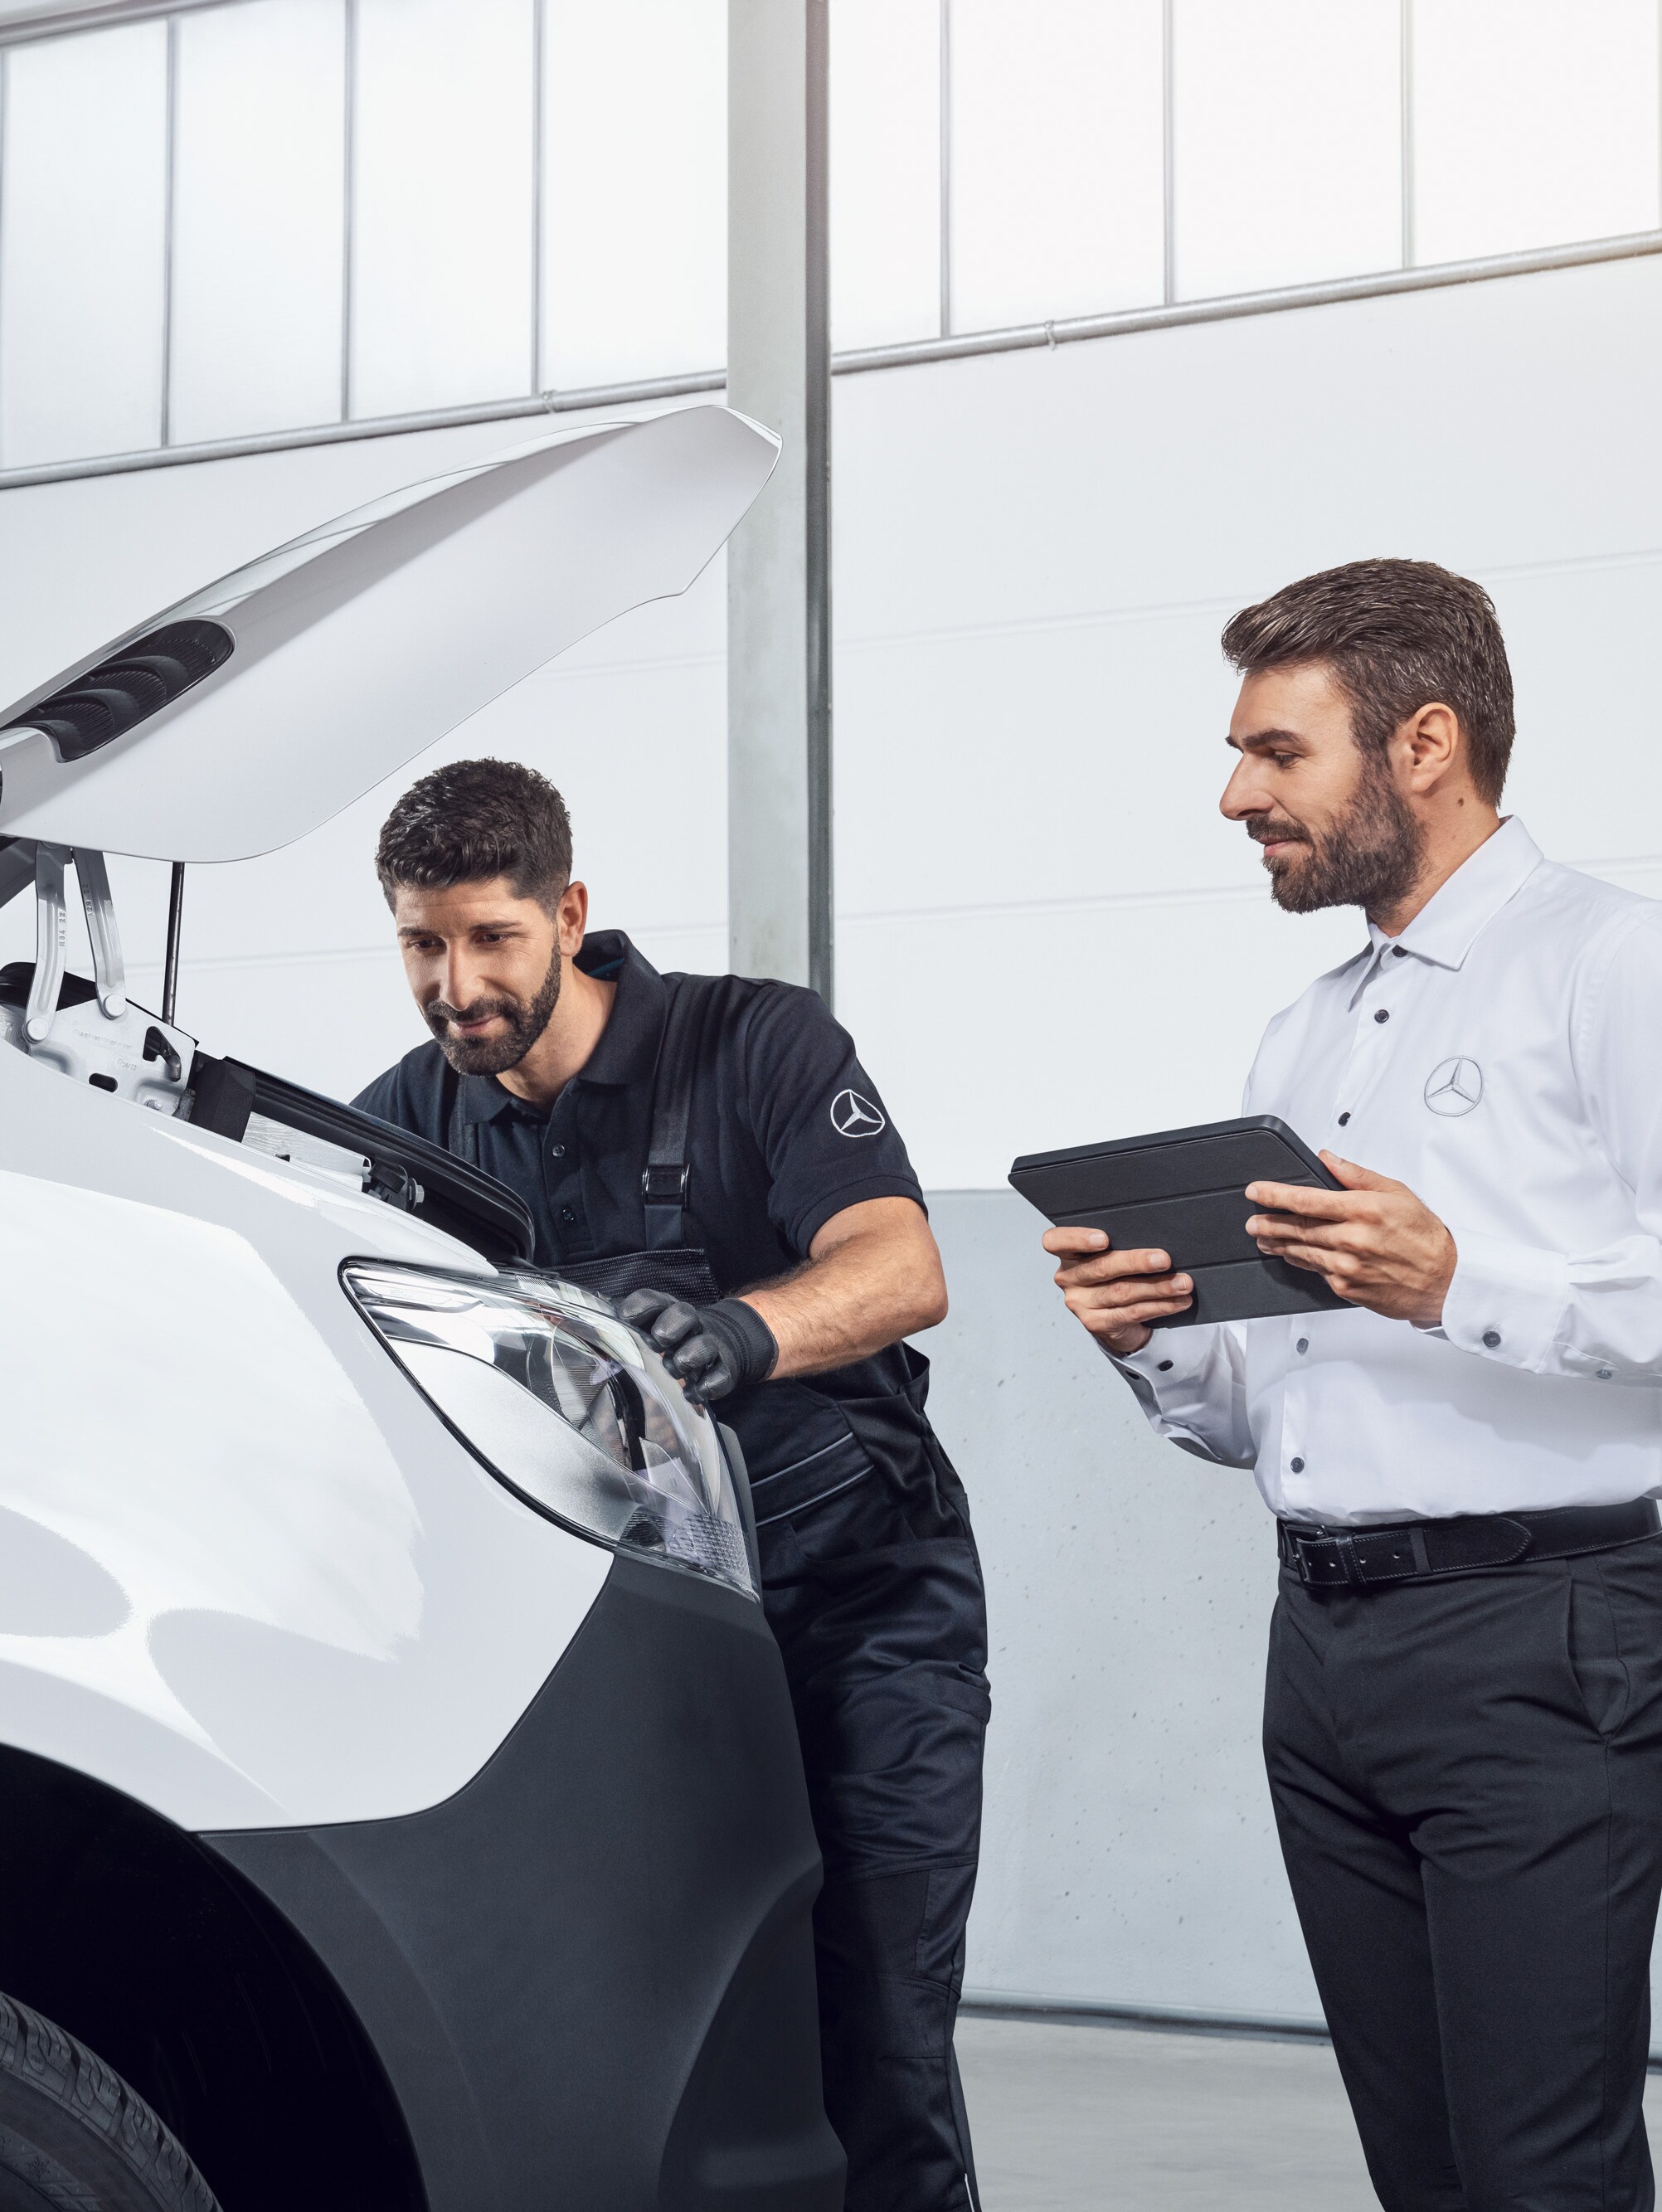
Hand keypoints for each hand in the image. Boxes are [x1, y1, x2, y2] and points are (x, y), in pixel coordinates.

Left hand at [617, 1290, 778, 1403]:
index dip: (641, 1306)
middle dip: (671, 1326)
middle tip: (659, 1339)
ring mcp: (710, 1346)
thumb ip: (628, 1325)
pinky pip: (721, 1376)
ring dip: (690, 1356)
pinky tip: (693, 1393)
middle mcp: (691, 1325)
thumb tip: (597, 1313)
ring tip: (677, 1366)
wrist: (723, 1343)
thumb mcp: (653, 1326)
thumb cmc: (676, 1337)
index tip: (626, 1317)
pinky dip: (708, 1385)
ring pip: (705, 1345)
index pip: (654, 1300)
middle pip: (684, 1314)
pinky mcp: (725, 1369)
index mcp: (668, 1312)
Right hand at [1042, 1226, 1193, 1354]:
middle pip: (1100, 1268)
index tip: (1104, 1239)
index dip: (1077, 1238)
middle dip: (1136, 1263)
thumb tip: (1160, 1233)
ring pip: (1121, 1292)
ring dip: (1157, 1287)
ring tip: (1183, 1283)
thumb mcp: (1113, 1253)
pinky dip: (1160, 1306)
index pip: (1056, 1241)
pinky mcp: (1096, 1323)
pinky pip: (1132, 1313)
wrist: (1116, 1314)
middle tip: (1164, 1259)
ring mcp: (1080, 1303)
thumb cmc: (1118, 1273)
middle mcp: (1068, 1278)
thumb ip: (1123, 1243)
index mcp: (1068, 1253)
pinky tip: (1179, 1301)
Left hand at [1245, 1152, 1455, 1326]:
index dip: (1274, 1195)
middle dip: (1268, 1222)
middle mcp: (1351, 1239)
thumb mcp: (1396, 1192)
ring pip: (1300, 1251)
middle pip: (1296, 1227)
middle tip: (1252, 1220)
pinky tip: (1293, 1255)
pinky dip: (1301, 1262)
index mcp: (1362, 1210)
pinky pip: (1315, 1272)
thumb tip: (1327, 1160)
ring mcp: (1346, 1267)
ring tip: (1263, 1238)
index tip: (1255, 1192)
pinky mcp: (1346, 1288)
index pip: (1306, 1199)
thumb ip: (1356, 1175)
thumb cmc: (1425, 1236)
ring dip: (1277, 1243)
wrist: (1444, 1280)